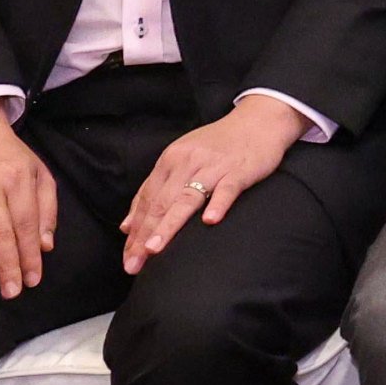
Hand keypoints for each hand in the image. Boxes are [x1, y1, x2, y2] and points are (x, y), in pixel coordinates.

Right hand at [0, 103, 62, 294]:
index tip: (33, 279)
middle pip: (0, 228)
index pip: (26, 223)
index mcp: (18, 179)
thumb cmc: (8, 157)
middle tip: (11, 290)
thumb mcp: (38, 173)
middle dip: (7, 261)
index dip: (29, 253)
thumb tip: (45, 244)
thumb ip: (46, 208)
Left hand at [123, 93, 309, 271]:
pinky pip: (227, 188)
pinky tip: (210, 221)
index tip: (128, 257)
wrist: (258, 120)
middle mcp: (186, 162)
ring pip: (187, 198)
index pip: (146, 200)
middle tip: (134, 264)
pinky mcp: (239, 169)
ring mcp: (213, 166)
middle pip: (161, 203)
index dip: (135, 231)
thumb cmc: (218, 144)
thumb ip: (154, 189)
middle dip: (144, 235)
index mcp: (170, 161)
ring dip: (169, 224)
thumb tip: (127, 225)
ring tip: (155, 248)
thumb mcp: (181, 160)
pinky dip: (218, 204)